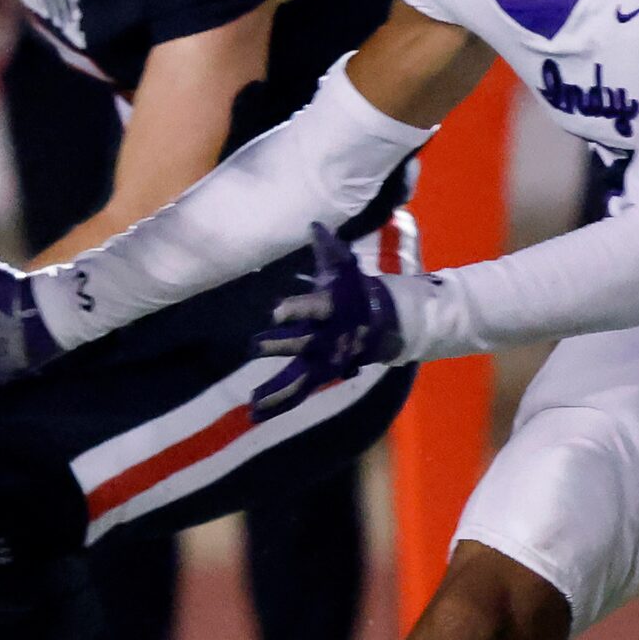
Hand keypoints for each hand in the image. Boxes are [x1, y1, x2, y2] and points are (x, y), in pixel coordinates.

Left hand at [250, 225, 401, 417]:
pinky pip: (298, 391)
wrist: (387, 321)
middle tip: (253, 346)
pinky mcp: (321, 372)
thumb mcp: (345, 268)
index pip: (313, 308)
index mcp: (332, 309)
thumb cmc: (355, 290)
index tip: (275, 311)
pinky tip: (254, 415)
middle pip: (302, 343)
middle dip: (279, 344)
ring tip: (251, 407)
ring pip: (300, 379)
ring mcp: (325, 359)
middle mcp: (328, 337)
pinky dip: (278, 403)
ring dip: (276, 392)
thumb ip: (329, 249)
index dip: (296, 309)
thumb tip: (315, 225)